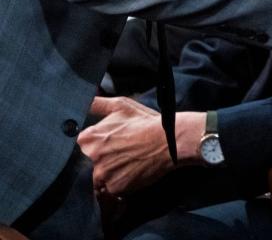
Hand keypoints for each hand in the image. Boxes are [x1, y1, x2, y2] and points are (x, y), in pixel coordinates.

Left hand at [77, 97, 203, 194]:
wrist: (170, 141)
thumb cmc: (146, 122)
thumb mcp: (121, 106)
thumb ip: (97, 104)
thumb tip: (84, 100)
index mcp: (88, 138)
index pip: (84, 147)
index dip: (99, 145)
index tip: (112, 143)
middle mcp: (91, 158)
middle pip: (92, 163)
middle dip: (105, 159)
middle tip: (124, 153)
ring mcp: (103, 174)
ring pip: (102, 177)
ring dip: (113, 173)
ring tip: (131, 163)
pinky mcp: (115, 188)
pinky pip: (114, 189)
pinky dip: (122, 183)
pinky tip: (134, 172)